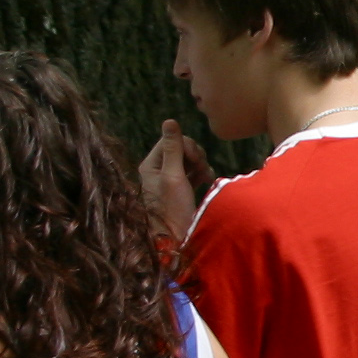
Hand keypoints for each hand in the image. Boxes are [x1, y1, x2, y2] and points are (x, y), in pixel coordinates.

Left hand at [139, 120, 214, 240]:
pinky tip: (206, 181)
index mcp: (151, 164)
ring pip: (190, 159)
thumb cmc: (173, 208)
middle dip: (195, 155)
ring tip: (205, 178)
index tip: (196, 161)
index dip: (187, 146)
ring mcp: (170, 179)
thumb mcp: (173, 175)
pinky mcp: (181, 188)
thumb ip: (173, 148)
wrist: (177, 237)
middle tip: (201, 170)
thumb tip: (169, 120)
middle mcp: (158, 169)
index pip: (171, 140)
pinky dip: (202, 173)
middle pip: (181, 148)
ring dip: (201, 164)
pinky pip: (194, 171)